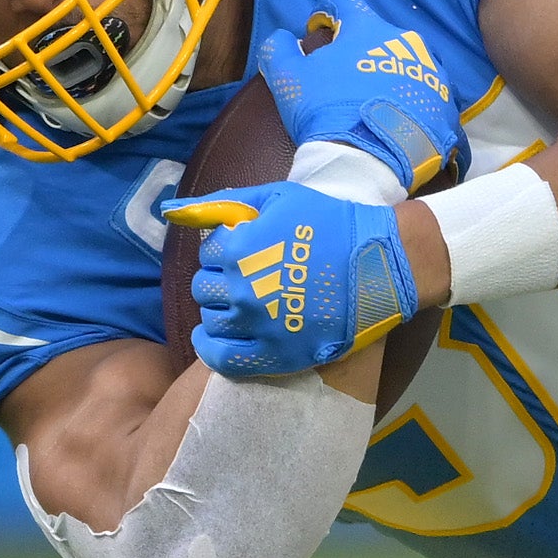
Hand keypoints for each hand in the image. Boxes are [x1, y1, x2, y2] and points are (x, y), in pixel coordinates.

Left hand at [171, 181, 419, 378]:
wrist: (383, 262)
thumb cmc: (334, 223)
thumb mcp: (279, 198)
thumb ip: (226, 203)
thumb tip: (173, 210)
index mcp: (238, 250)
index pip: (209, 253)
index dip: (227, 250)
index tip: (248, 251)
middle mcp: (241, 290)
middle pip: (206, 289)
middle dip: (222, 280)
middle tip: (250, 278)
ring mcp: (258, 326)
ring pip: (212, 322)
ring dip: (223, 312)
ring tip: (245, 305)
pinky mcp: (276, 354)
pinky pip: (224, 359)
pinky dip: (212, 350)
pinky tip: (217, 339)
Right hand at [256, 0, 466, 194]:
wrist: (371, 160)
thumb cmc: (327, 111)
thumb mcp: (289, 78)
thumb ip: (278, 49)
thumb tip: (282, 37)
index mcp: (368, 29)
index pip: (347, 2)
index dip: (330, 14)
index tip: (321, 33)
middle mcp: (407, 42)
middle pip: (380, 36)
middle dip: (362, 50)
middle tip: (345, 78)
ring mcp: (432, 72)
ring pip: (407, 63)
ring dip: (390, 75)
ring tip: (374, 102)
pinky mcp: (447, 103)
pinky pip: (426, 95)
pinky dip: (412, 101)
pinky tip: (397, 120)